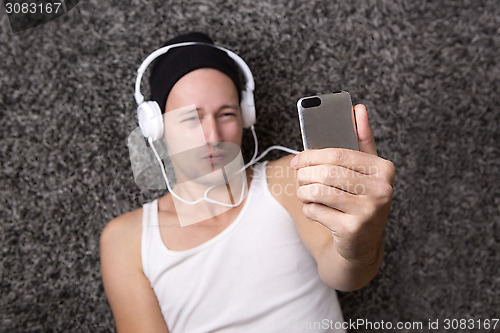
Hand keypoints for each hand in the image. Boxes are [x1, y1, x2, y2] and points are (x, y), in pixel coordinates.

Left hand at [291, 104, 394, 264]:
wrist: (362, 243)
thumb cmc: (360, 198)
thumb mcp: (364, 170)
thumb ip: (361, 139)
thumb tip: (358, 109)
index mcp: (384, 169)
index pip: (339, 153)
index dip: (312, 155)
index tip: (298, 160)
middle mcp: (381, 189)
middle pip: (327, 172)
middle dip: (305, 174)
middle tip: (299, 177)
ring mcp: (369, 211)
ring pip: (319, 191)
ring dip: (303, 191)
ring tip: (304, 192)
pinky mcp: (353, 230)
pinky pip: (316, 211)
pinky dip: (308, 209)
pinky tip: (315, 209)